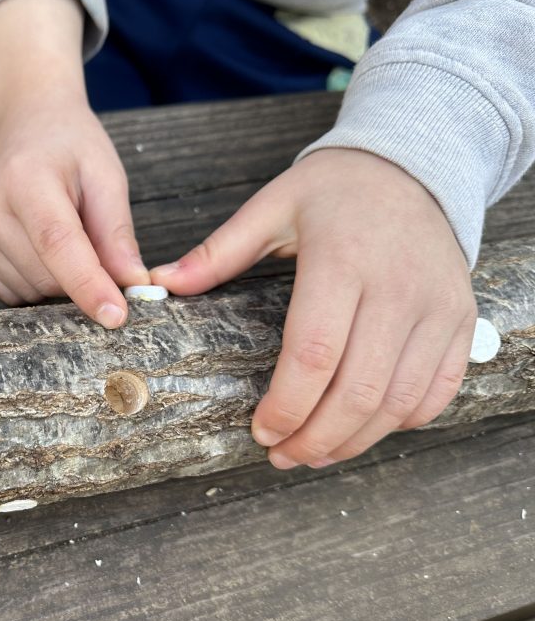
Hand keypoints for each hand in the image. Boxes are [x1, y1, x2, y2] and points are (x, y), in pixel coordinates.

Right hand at [0, 96, 149, 326]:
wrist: (28, 125)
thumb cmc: (72, 148)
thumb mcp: (107, 177)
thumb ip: (117, 233)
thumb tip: (132, 284)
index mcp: (26, 178)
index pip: (57, 243)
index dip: (87, 285)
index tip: (115, 317)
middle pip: (46, 276)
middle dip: (82, 278)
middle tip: (95, 244)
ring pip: (30, 290)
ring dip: (59, 281)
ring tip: (63, 234)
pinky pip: (11, 292)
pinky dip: (36, 283)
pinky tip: (41, 248)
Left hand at [151, 148, 476, 466]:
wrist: (415, 166)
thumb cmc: (333, 191)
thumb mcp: (272, 207)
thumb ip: (218, 252)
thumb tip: (160, 282)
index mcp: (343, 261)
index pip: (314, 354)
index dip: (285, 405)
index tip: (259, 431)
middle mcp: (397, 288)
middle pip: (358, 390)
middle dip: (315, 437)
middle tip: (281, 455)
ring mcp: (437, 307)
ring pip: (399, 401)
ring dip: (354, 440)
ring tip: (314, 453)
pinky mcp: (461, 320)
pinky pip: (439, 390)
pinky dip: (401, 422)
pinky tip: (364, 429)